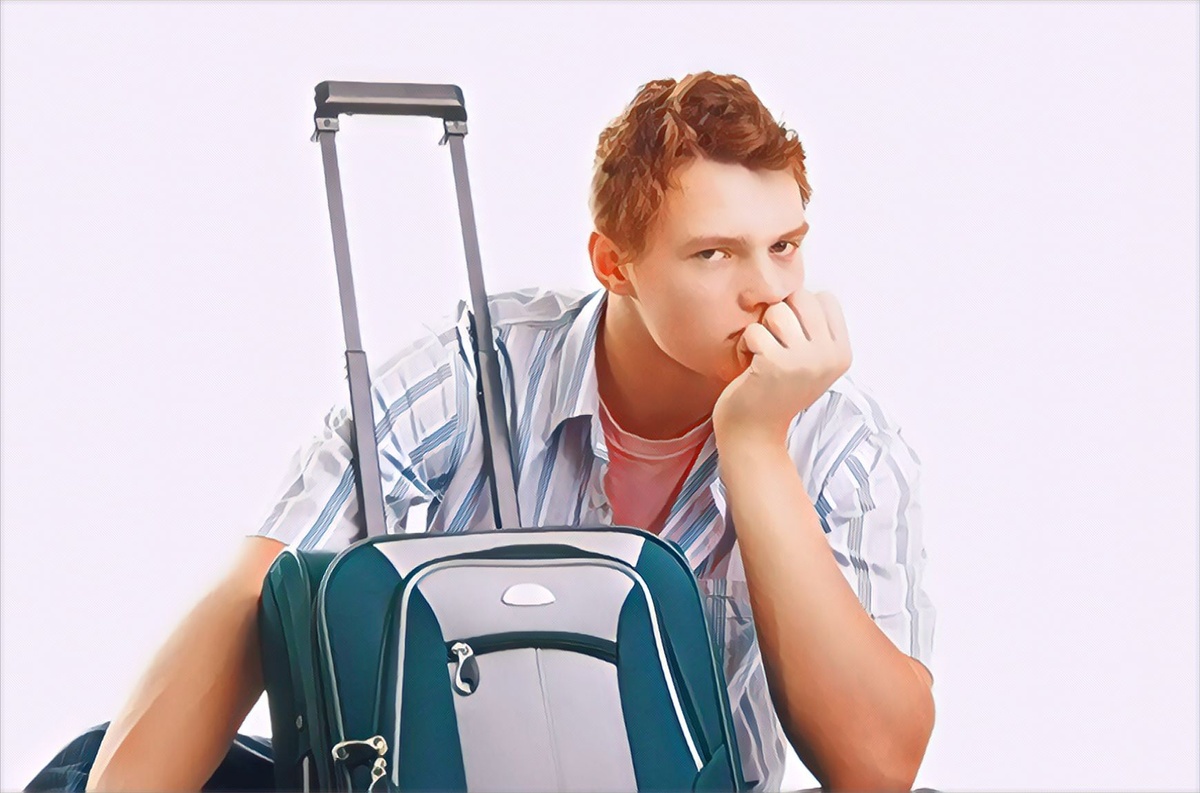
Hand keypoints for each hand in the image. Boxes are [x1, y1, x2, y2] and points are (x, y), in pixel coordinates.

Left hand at [713, 289, 851, 446]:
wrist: (753, 433)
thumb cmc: (773, 389)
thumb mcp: (807, 360)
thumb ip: (813, 327)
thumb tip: (799, 278)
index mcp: (842, 353)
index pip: (824, 298)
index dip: (800, 311)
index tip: (791, 342)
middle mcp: (830, 357)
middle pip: (801, 297)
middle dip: (778, 315)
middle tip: (772, 346)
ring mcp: (804, 361)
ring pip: (776, 311)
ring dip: (760, 330)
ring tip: (761, 356)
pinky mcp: (775, 365)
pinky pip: (754, 330)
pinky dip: (745, 345)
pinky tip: (749, 367)